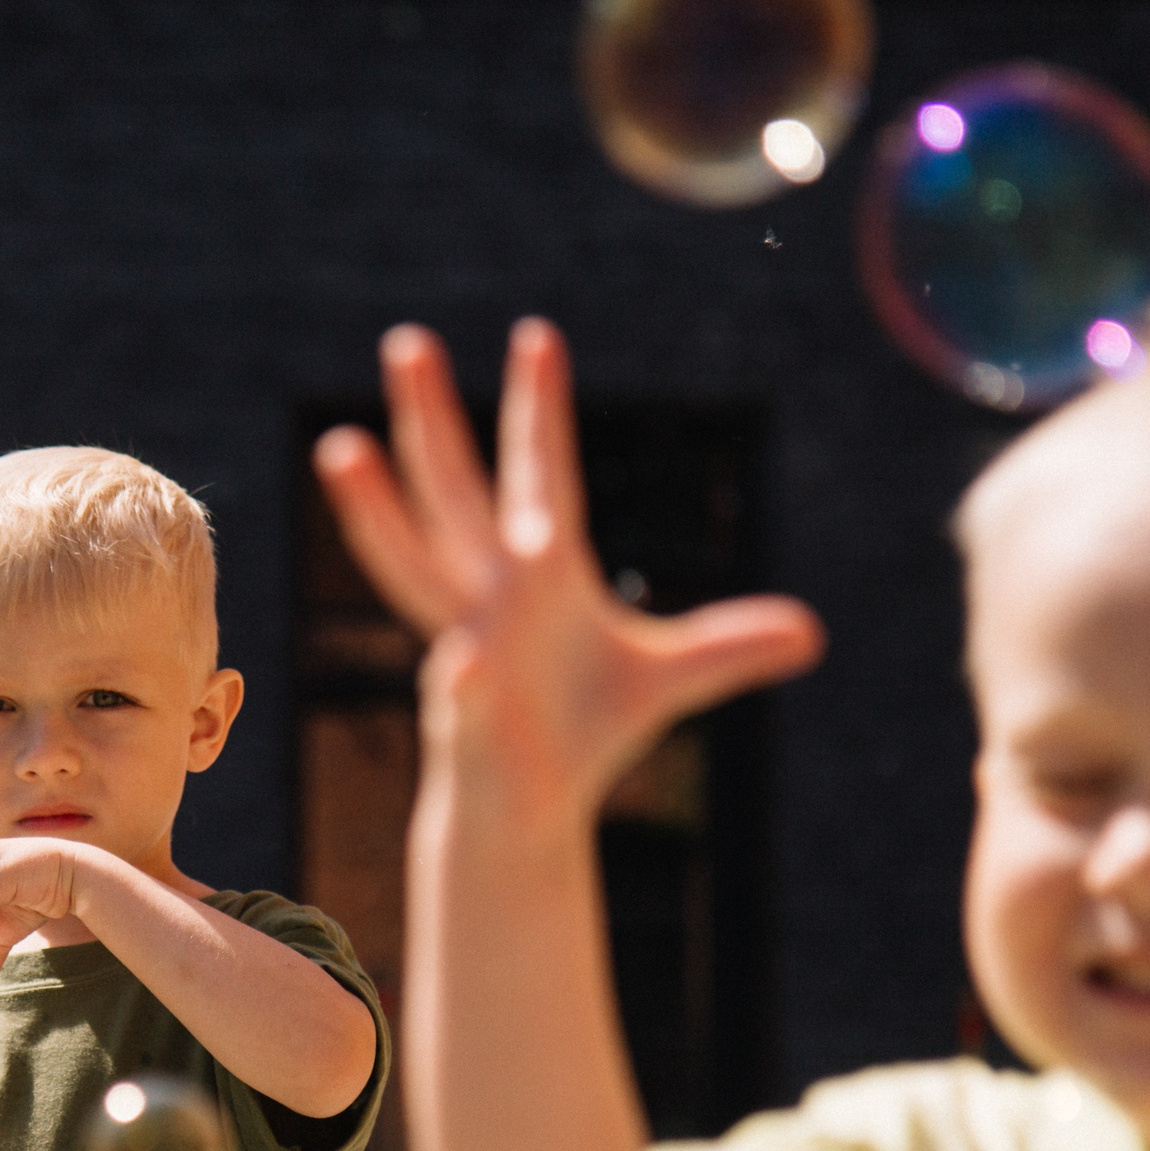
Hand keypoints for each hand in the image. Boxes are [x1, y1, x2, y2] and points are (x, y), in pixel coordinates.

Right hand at [313, 320, 823, 827]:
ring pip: (414, 568)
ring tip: (338, 446)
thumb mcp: (668, 681)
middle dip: (429, 421)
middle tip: (406, 341)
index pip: (539, 474)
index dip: (539, 410)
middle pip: (454, 492)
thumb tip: (811, 633)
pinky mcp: (467, 721)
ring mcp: (467, 650)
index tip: (538, 335)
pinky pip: (463, 696)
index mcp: (538, 575)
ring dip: (377, 512)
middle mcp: (488, 597)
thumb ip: (728, 648)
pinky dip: (464, 684)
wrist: (527, 814)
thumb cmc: (584, 733)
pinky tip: (463, 670)